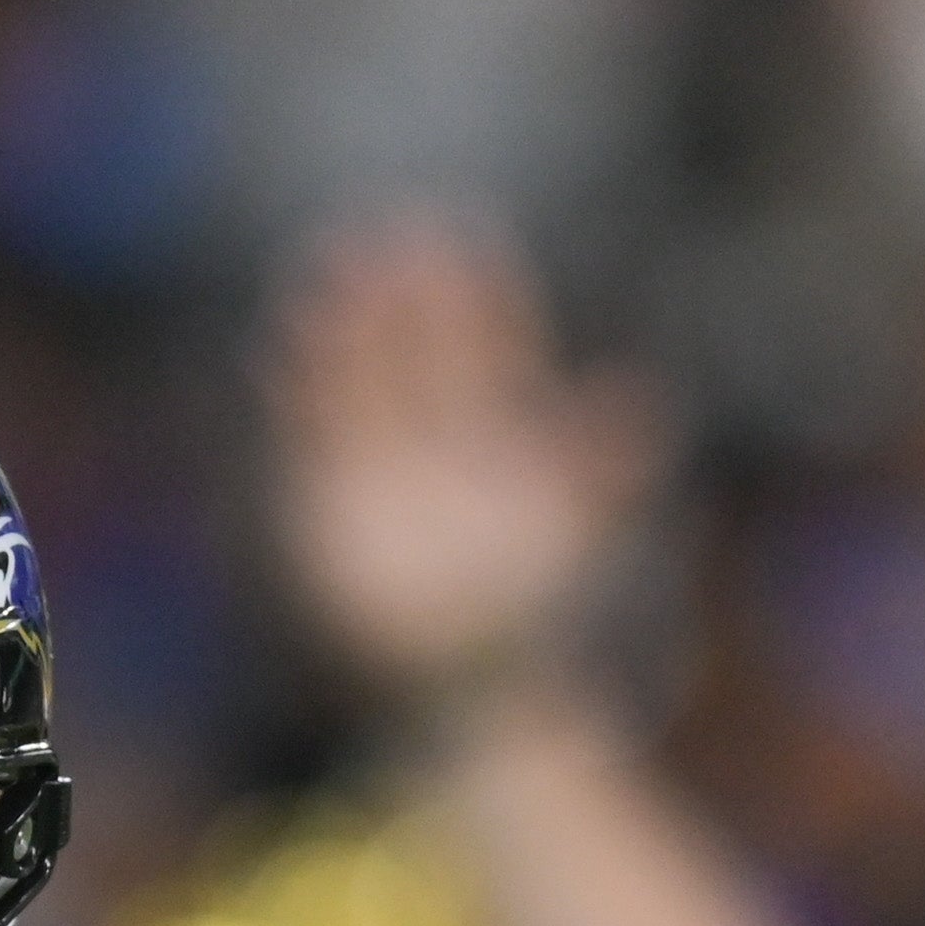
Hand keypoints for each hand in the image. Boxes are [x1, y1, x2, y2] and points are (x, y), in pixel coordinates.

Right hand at [266, 216, 659, 715]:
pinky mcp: (328, 504)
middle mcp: (439, 443)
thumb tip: (645, 398)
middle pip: (422, 353)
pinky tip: (279, 354)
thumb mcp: (568, 539)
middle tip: (399, 234)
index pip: (490, 351)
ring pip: (363, 384)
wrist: (459, 691)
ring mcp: (383, 470)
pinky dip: (296, 396)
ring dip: (347, 333)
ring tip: (334, 274)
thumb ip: (596, 470)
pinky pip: (309, 437)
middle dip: (409, 299)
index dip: (479, 300)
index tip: (469, 240)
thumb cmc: (521, 617)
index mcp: (501, 439)